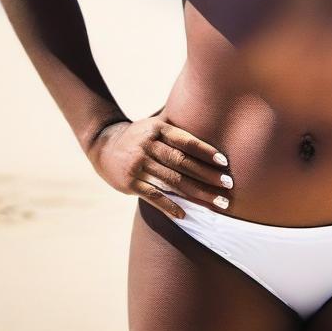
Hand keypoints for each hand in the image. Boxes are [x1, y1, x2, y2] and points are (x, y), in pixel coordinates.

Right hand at [86, 114, 233, 222]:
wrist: (103, 145)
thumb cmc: (139, 135)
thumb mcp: (155, 123)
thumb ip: (177, 127)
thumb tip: (207, 117)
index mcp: (158, 129)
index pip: (186, 141)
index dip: (205, 151)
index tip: (224, 163)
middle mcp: (149, 146)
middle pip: (182, 163)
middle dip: (208, 175)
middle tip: (228, 185)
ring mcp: (138, 165)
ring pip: (172, 182)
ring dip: (197, 194)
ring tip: (217, 202)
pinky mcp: (130, 183)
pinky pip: (153, 196)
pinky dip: (170, 206)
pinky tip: (186, 214)